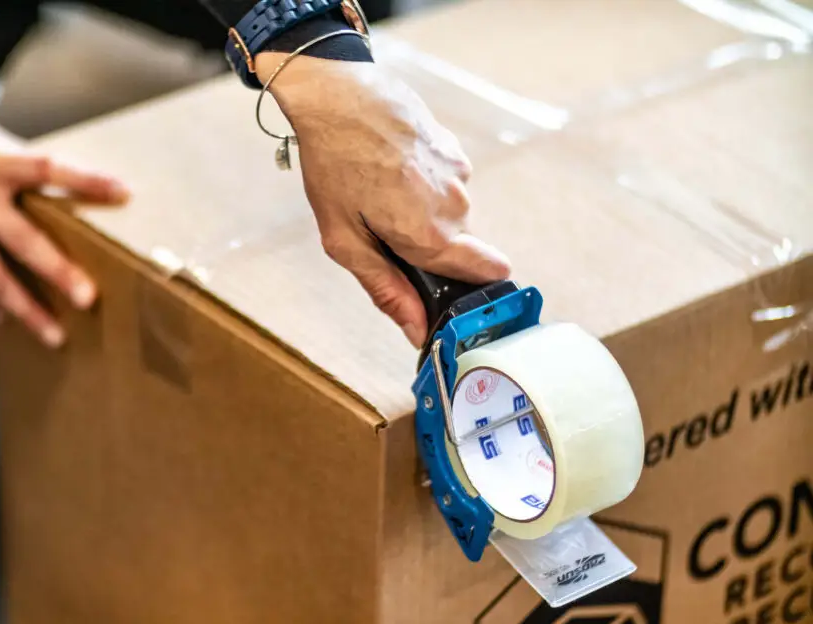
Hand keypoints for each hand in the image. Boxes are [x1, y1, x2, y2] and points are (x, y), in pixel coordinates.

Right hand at [0, 82, 129, 347]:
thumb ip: (16, 166)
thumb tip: (65, 191)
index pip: (47, 168)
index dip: (86, 180)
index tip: (123, 193)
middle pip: (21, 238)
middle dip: (57, 271)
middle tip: (88, 298)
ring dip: (25, 307)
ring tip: (54, 333)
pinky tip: (6, 315)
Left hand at [256, 54, 510, 347]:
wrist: (338, 93)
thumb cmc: (334, 164)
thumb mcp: (345, 239)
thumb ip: (385, 289)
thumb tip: (417, 331)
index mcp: (432, 233)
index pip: (488, 273)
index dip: (471, 289)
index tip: (449, 295)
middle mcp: (457, 205)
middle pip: (459, 247)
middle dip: (428, 249)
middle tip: (383, 231)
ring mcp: (460, 173)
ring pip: (451, 214)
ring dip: (423, 215)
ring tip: (381, 193)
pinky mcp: (455, 150)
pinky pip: (446, 185)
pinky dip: (423, 186)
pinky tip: (391, 171)